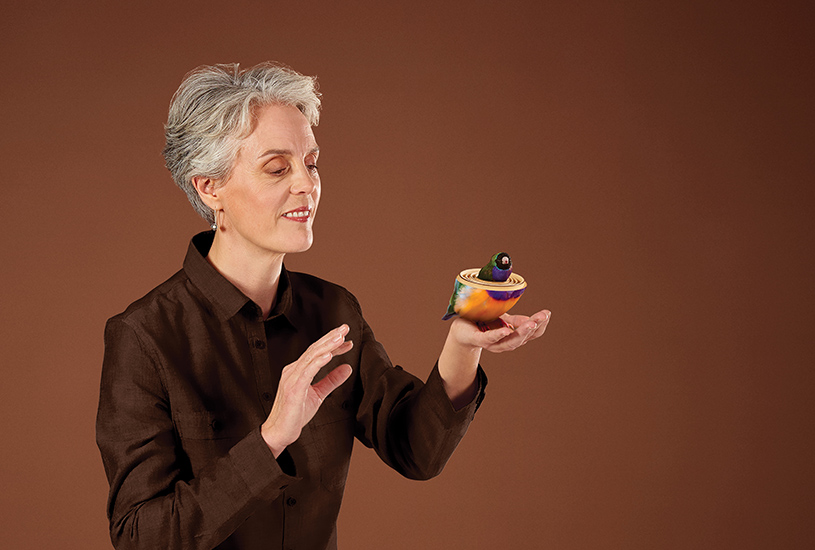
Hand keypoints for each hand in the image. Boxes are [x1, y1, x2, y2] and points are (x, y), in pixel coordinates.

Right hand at [261, 324, 353, 456]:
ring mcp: (292, 378)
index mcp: (298, 370)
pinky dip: (318, 362)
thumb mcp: (318, 394)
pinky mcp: (293, 388)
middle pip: (314, 349)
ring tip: (340, 337)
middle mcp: (293, 370)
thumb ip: (332, 380)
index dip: (333, 345)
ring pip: (311, 356)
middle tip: (345, 328)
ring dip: (327, 346)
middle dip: (330, 337)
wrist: (280, 432)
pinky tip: (329, 355)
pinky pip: (307, 372)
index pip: (317, 352)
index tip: (348, 340)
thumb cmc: (295, 414)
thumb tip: (348, 368)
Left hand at [450, 309, 550, 353]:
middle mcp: (504, 343)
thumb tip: (533, 320)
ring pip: (509, 342)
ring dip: (521, 333)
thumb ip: (516, 321)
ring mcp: (491, 343)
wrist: (460, 329)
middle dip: (533, 328)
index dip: (540, 325)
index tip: (547, 313)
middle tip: (542, 317)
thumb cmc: (483, 323)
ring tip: (531, 323)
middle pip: (522, 339)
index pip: (530, 334)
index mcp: (512, 337)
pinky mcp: (478, 339)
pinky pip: (490, 338)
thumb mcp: (503, 319)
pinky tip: (507, 330)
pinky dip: (499, 335)